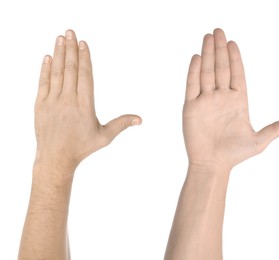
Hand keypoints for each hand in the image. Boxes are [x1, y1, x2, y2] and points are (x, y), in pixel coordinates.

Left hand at [35, 30, 140, 170]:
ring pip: (57, 72)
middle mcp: (68, 100)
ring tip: (60, 38)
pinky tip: (48, 57)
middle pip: (70, 68)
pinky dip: (45, 69)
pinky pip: (43, 82)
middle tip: (70, 32)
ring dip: (59, 54)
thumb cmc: (82, 147)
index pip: (85, 75)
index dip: (84, 57)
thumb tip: (140, 119)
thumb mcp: (105, 136)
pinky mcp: (41, 105)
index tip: (83, 43)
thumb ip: (122, 124)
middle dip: (71, 48)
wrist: (55, 157)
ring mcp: (53, 101)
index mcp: (85, 105)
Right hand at [183, 28, 278, 169]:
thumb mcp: (258, 142)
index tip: (233, 43)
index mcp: (237, 101)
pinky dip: (194, 72)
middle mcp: (220, 98)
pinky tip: (197, 57)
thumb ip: (274, 130)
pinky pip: (192, 85)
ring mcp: (205, 101)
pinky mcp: (191, 107)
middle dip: (219, 49)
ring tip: (208, 38)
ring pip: (206, 73)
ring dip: (207, 55)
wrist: (212, 164)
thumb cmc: (234, 155)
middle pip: (220, 68)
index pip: (236, 74)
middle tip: (218, 31)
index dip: (235, 59)